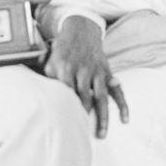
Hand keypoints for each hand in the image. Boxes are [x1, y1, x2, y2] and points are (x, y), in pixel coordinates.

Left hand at [44, 15, 128, 137]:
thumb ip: (47, 76)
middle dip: (83, 114)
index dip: (66, 104)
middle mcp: (83, 70)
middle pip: (84, 96)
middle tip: (80, 134)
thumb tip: (40, 94)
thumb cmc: (62, 49)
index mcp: (66, 67)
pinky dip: (122, 105)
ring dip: (102, 117)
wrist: (80, 30)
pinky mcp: (107, 73)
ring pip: (101, 97)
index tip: (63, 121)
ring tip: (101, 135)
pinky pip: (117, 91)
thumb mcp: (50, 59)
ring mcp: (97, 72)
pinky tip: (124, 119)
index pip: (65, 90)